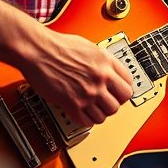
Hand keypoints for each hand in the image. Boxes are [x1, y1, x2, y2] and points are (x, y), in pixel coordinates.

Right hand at [18, 30, 135, 128]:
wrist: (38, 50)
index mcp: (106, 63)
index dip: (122, 89)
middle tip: (106, 101)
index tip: (117, 91)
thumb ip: (102, 61)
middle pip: (121, 101)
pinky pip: (88, 122)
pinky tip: (81, 113)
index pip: (129, 83)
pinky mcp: (72, 105)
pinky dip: (86, 120)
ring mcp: (88, 93)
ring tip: (92, 108)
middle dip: (114, 102)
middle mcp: (100, 78)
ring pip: (106, 114)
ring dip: (99, 112)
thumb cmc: (58, 45)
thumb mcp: (89, 47)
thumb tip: (108, 71)